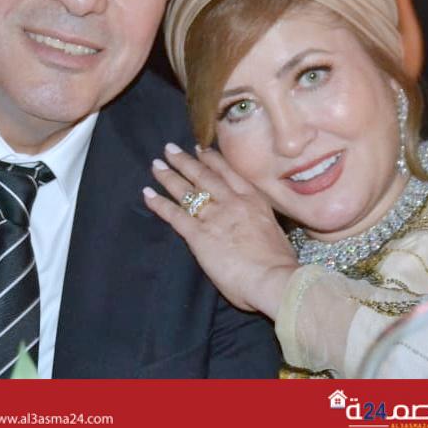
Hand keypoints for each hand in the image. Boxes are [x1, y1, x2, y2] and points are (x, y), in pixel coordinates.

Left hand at [143, 143, 298, 319]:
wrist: (275, 279)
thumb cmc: (280, 263)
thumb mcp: (274, 230)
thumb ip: (258, 221)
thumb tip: (253, 226)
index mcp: (253, 200)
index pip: (228, 173)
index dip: (211, 160)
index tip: (200, 149)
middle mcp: (232, 201)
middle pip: (203, 175)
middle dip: (185, 161)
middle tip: (170, 149)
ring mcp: (214, 216)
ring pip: (187, 190)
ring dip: (169, 176)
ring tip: (156, 165)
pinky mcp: (199, 234)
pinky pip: (174, 214)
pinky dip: (159, 203)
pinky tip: (148, 194)